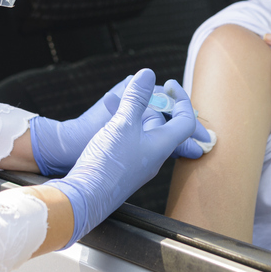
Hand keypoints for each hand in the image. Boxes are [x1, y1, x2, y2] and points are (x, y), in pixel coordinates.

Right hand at [46, 69, 204, 246]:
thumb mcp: (122, 124)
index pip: (186, 121)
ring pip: (144, 132)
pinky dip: (122, 125)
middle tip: (138, 91)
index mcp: (161, 146)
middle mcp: (154, 157)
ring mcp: (138, 163)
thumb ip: (136, 98)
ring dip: (133, 113)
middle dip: (152, 104)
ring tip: (112, 101)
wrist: (84, 197)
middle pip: (164, 125)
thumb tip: (149, 74)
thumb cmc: (107, 164)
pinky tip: (106, 120)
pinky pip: (130, 141)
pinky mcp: (123, 168)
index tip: (170, 84)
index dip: (182, 100)